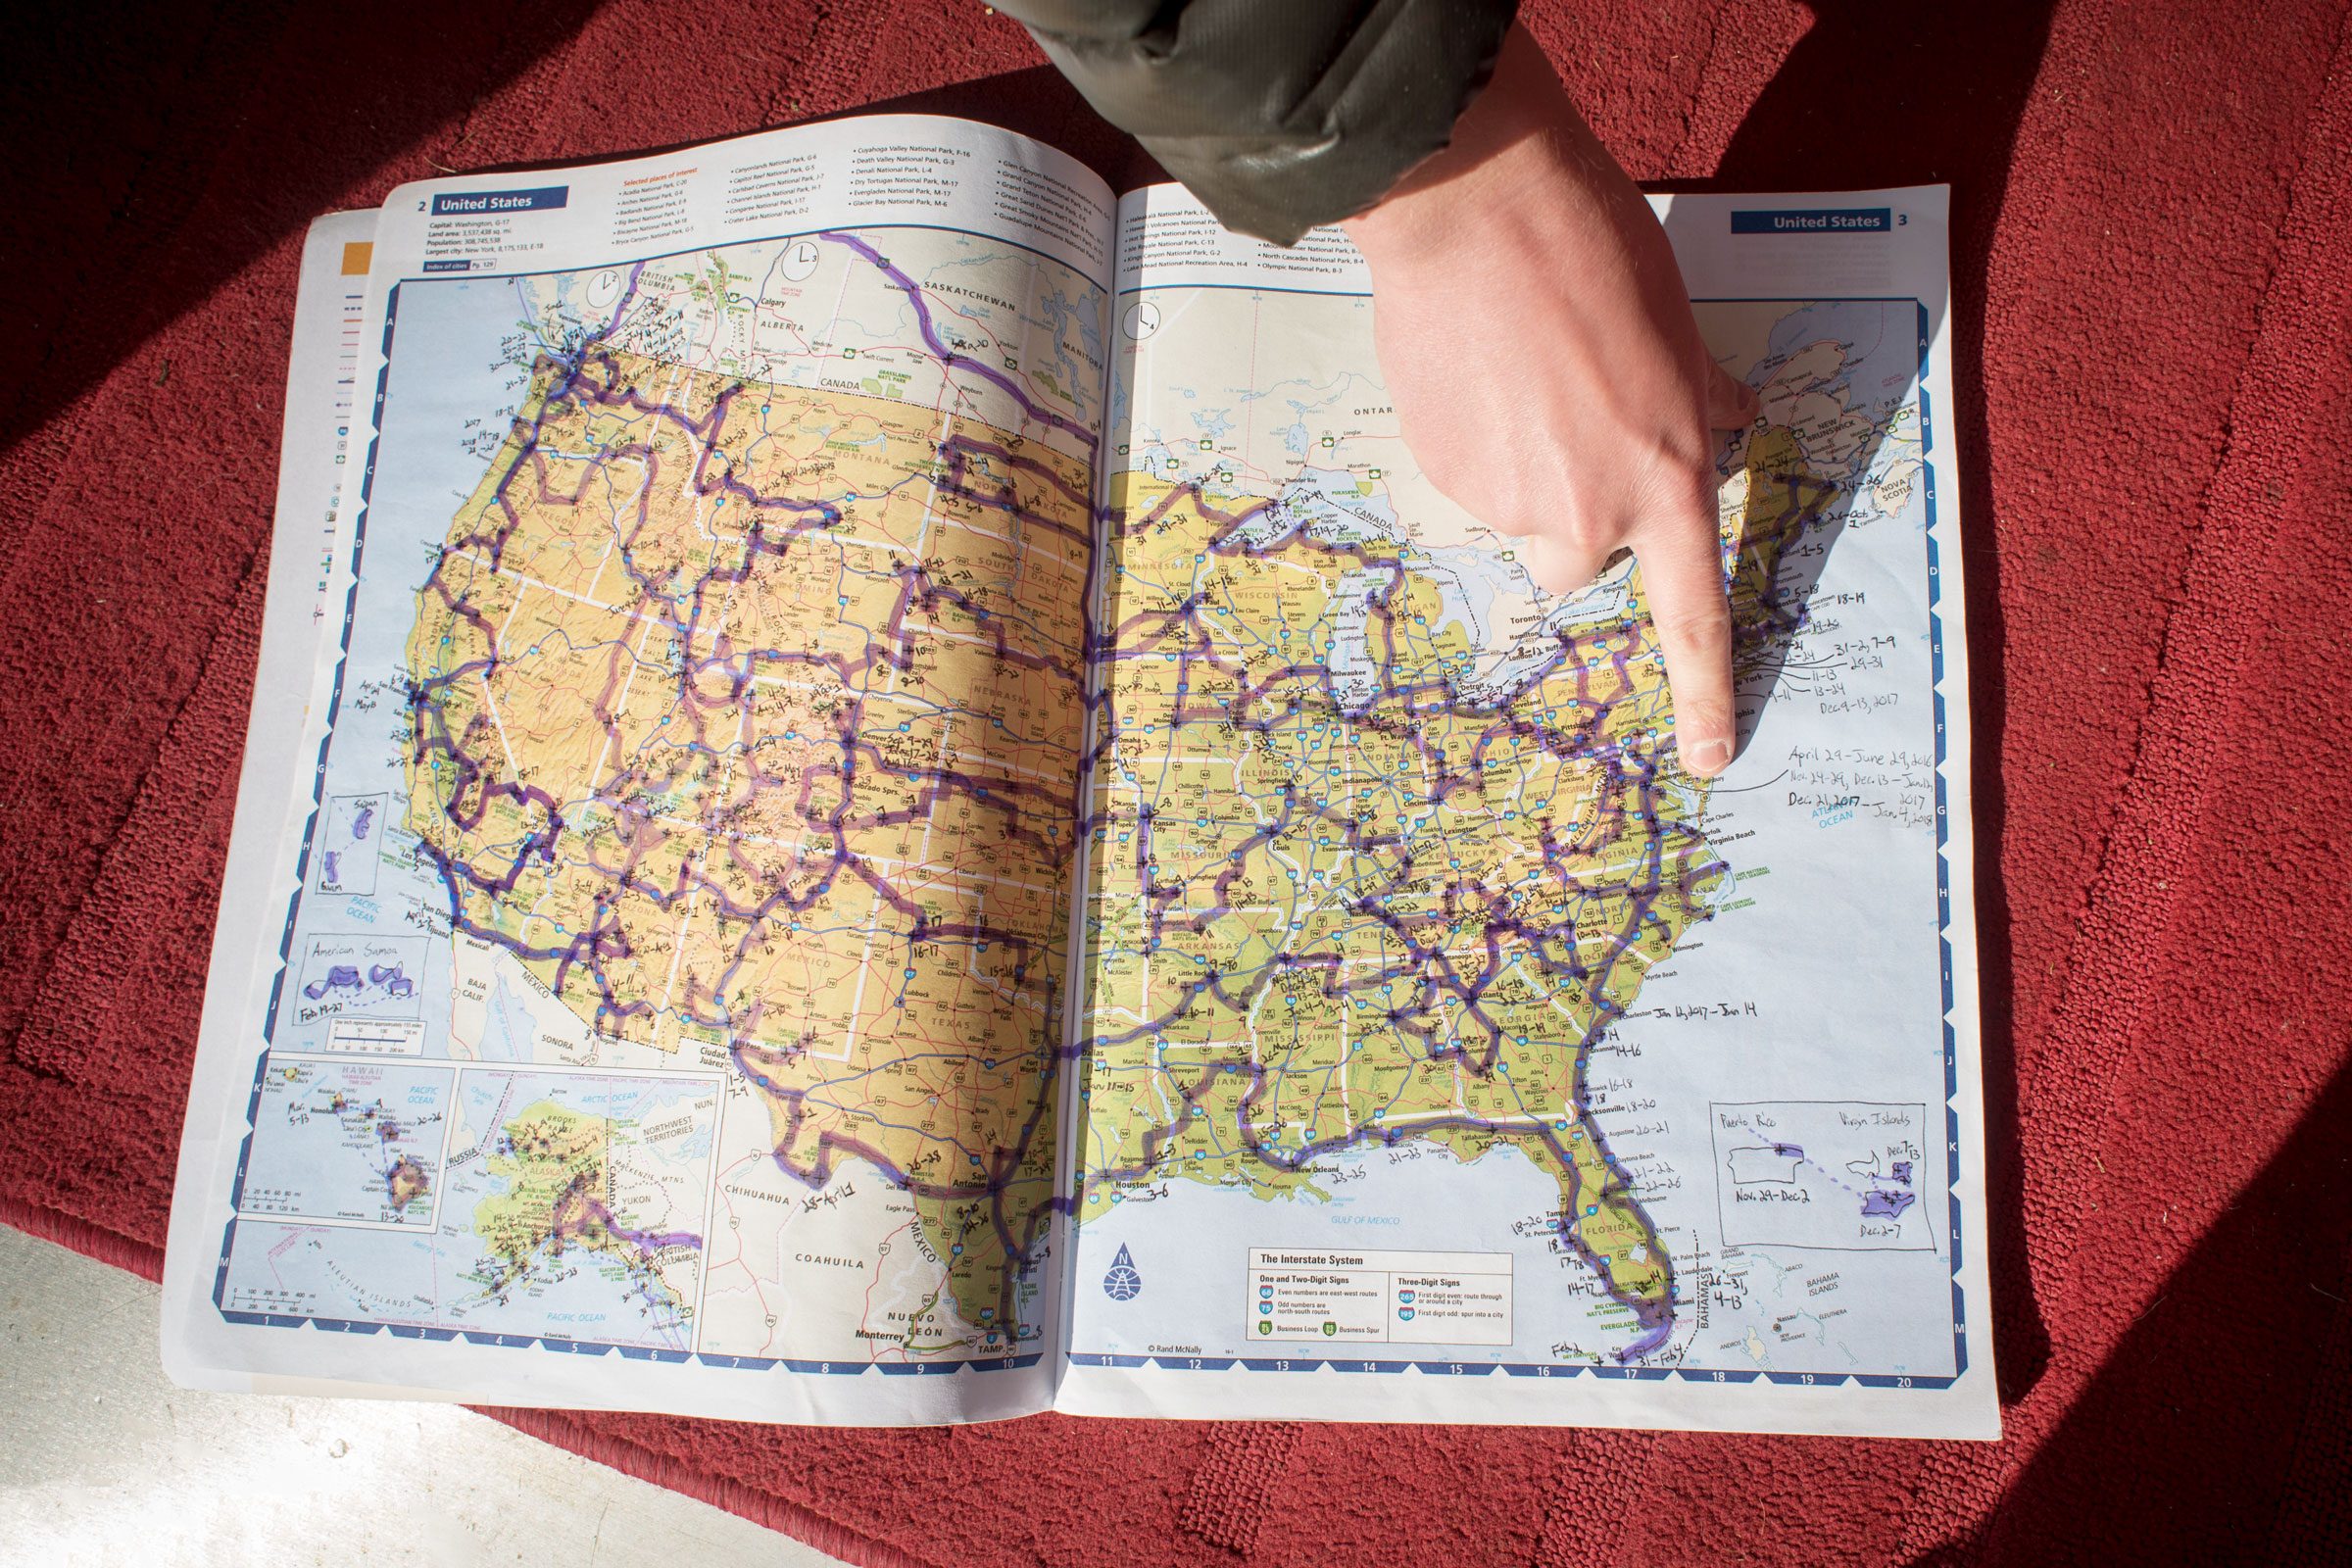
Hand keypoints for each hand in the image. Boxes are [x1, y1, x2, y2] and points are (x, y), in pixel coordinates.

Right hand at [1341, 24, 1756, 777]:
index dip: (1703, 693)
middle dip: (1574, 519)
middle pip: (1578, 565)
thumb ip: (1699, 396)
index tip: (1710, 759)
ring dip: (1520, 468)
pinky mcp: (1441, 471)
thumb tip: (1728, 415)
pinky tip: (1475, 369)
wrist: (1474, 211)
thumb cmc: (1592, 251)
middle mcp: (1587, 509)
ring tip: (1515, 375)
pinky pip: (1466, 476)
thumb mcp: (1676, 325)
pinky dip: (1473, 438)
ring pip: (1516, 513)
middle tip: (1568, 436)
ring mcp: (1505, 498)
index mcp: (1664, 479)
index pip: (1692, 613)